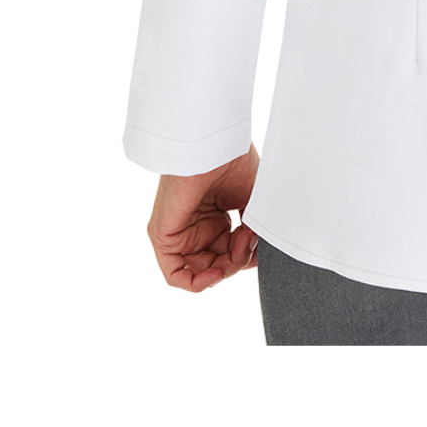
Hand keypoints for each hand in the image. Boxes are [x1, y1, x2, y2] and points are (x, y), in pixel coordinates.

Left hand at [146, 147, 259, 291]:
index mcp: (215, 216)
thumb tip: (262, 254)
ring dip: (226, 268)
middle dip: (238, 260)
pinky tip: (218, 272)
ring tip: (241, 244)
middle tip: (251, 239)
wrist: (215, 144)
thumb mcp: (252, 201)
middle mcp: (196, 226)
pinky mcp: (164, 237)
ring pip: (201, 272)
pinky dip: (198, 283)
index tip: (261, 239)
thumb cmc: (233, 160)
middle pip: (218, 263)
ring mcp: (180, 233)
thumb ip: (256, 231)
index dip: (248, 254)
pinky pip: (177, 275)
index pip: (230, 252)